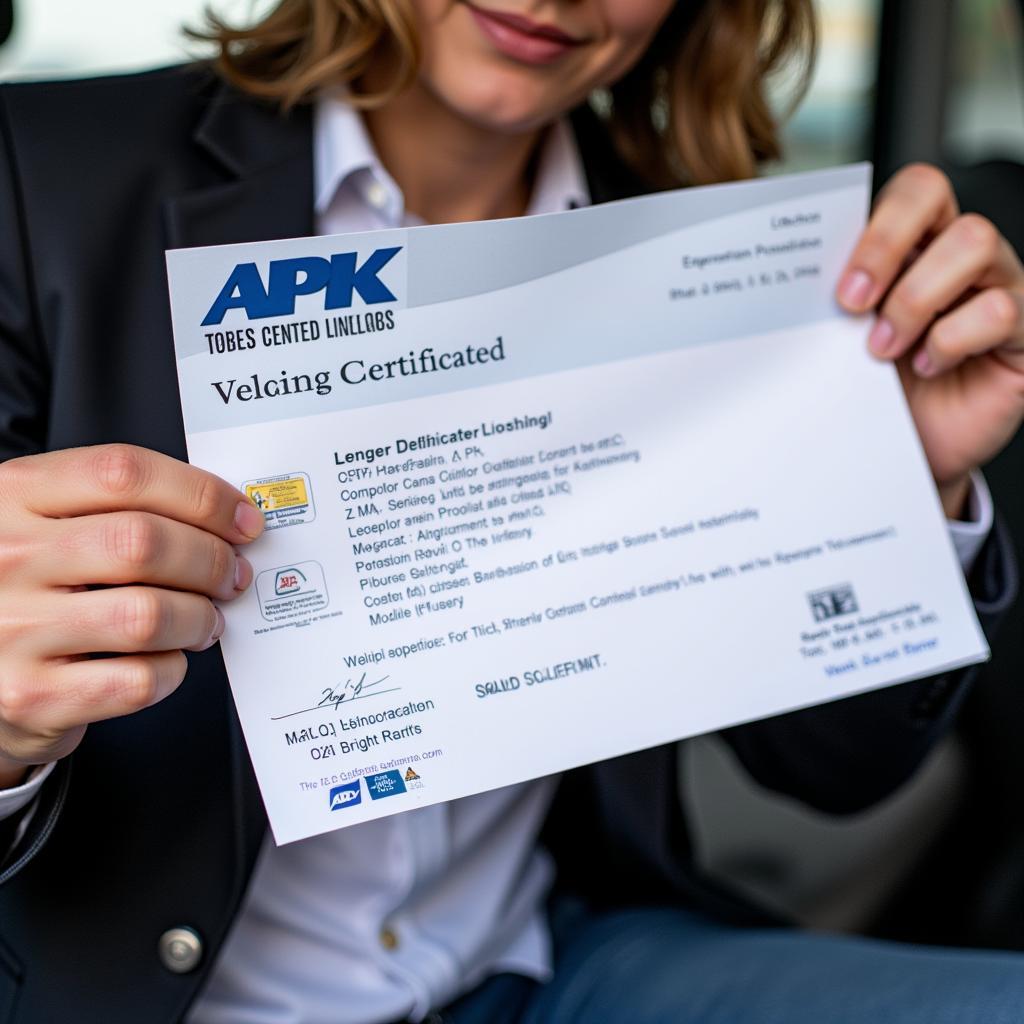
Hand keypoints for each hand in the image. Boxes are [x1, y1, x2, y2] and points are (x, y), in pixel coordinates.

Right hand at [0, 444, 264, 788]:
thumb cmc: (27, 584)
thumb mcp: (46, 520)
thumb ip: (119, 504)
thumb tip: (226, 515)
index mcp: (14, 495)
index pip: (124, 473)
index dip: (201, 494)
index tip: (241, 518)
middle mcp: (6, 557)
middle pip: (143, 543)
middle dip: (212, 559)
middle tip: (232, 574)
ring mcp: (13, 629)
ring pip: (148, 615)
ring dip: (199, 618)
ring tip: (206, 620)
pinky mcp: (31, 696)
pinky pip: (137, 681)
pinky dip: (171, 670)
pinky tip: (166, 659)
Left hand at [837, 163, 1023, 517]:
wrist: (906, 449)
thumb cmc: (877, 389)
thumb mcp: (844, 342)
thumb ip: (832, 306)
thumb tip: (785, 286)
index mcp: (913, 243)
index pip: (909, 189)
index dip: (874, 224)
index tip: (836, 284)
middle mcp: (956, 253)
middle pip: (935, 193)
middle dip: (882, 247)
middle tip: (850, 306)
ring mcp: (997, 284)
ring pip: (974, 242)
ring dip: (914, 299)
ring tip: (883, 349)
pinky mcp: (1021, 331)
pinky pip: (999, 310)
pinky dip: (952, 340)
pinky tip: (930, 366)